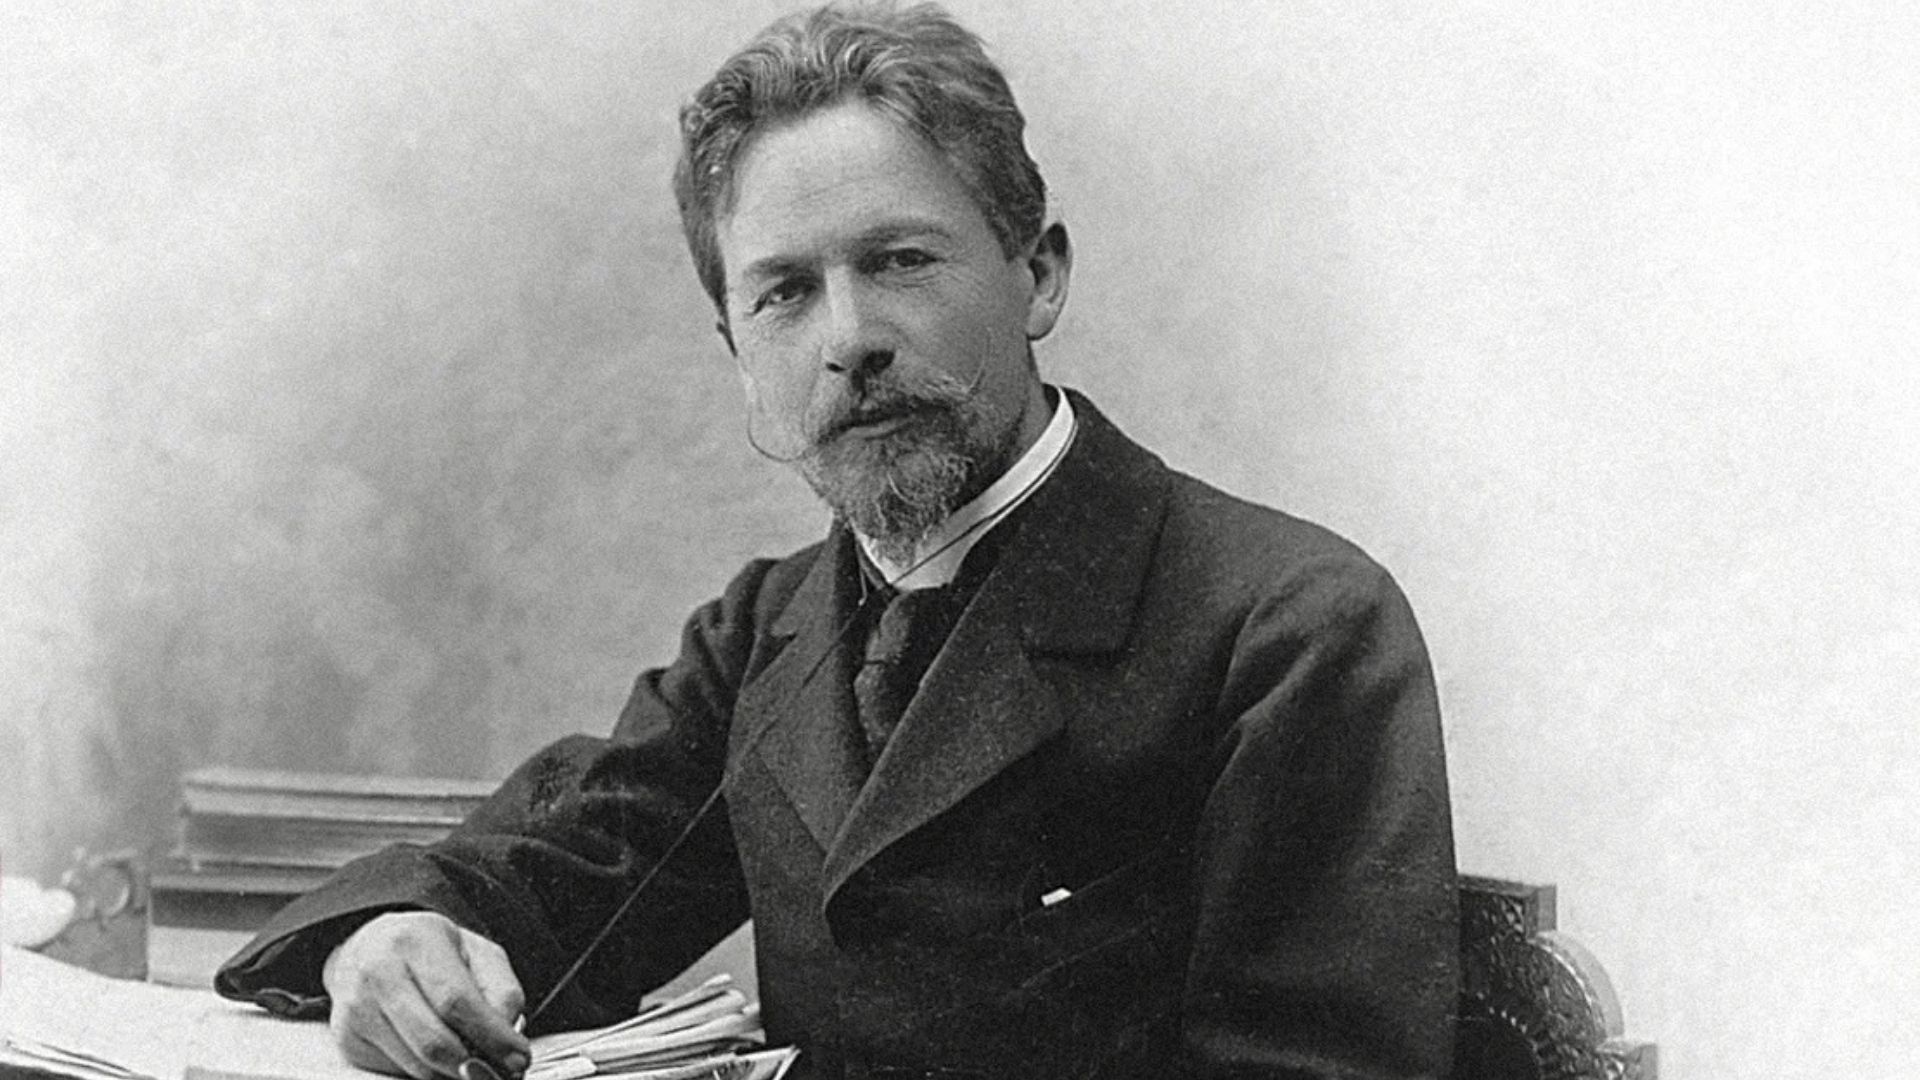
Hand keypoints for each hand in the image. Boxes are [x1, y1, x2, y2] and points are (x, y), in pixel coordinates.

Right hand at [322, 911, 529, 1079]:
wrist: (369, 948)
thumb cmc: (431, 952)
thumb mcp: (477, 953)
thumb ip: (502, 992)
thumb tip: (508, 1039)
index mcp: (415, 941)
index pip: (456, 1001)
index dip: (492, 1037)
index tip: (519, 1058)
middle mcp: (378, 973)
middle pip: (433, 1041)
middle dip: (475, 1066)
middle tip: (501, 1072)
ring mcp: (356, 1009)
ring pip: (417, 1065)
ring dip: (454, 1075)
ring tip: (477, 1064)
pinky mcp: (348, 1040)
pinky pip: (396, 1073)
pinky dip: (427, 1075)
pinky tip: (444, 1062)